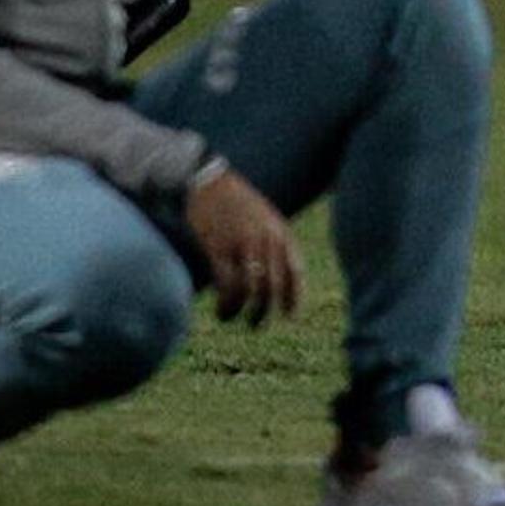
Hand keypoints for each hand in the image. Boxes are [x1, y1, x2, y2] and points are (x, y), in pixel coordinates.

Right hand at [183, 166, 303, 325]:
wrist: (210, 181)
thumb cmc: (238, 201)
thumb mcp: (266, 217)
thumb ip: (275, 242)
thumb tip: (278, 276)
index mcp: (280, 232)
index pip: (294, 272)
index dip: (294, 298)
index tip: (289, 317)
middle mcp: (265, 240)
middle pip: (272, 286)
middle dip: (264, 311)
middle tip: (256, 325)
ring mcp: (242, 244)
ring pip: (250, 290)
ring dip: (242, 311)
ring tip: (231, 317)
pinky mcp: (218, 248)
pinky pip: (227, 284)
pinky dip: (226, 303)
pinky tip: (221, 310)